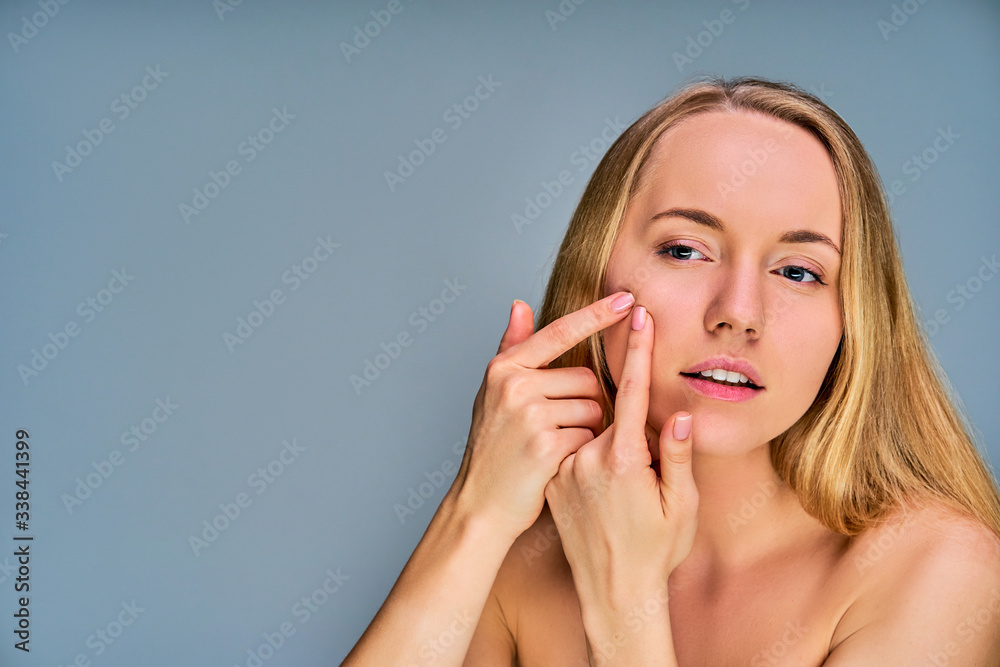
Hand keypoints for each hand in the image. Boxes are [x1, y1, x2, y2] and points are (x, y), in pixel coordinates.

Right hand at [447, 292, 636, 540]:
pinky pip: (590, 435)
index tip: (626, 298)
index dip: (596, 315)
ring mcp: (529, 416)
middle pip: (586, 378)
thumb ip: (512, 348)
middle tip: (558, 427)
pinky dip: (584, 449)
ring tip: (557, 445)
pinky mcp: (546, 446)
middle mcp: (514, 387)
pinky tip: (560, 462)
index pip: (560, 332)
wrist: (481, 503)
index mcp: (504, 368)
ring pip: (593, 407)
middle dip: (586, 401)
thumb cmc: (494, 446)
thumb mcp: (494, 393)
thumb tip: (521, 304)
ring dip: (587, 428)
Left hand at [543, 306, 698, 610]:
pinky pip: (574, 452)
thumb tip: (679, 416)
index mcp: (623, 459)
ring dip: (611, 448)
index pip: (630, 391)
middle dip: (631, 429)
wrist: (613, 593)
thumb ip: (677, 456)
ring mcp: (566, 470)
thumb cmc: (655, 552)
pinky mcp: (553, 482)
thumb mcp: (681, 507)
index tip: (636, 315)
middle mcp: (587, 459)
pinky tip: (604, 498)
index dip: (636, 351)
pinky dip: (589, 458)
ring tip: (624, 499)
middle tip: (644, 478)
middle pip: (611, 414)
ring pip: (591, 434)